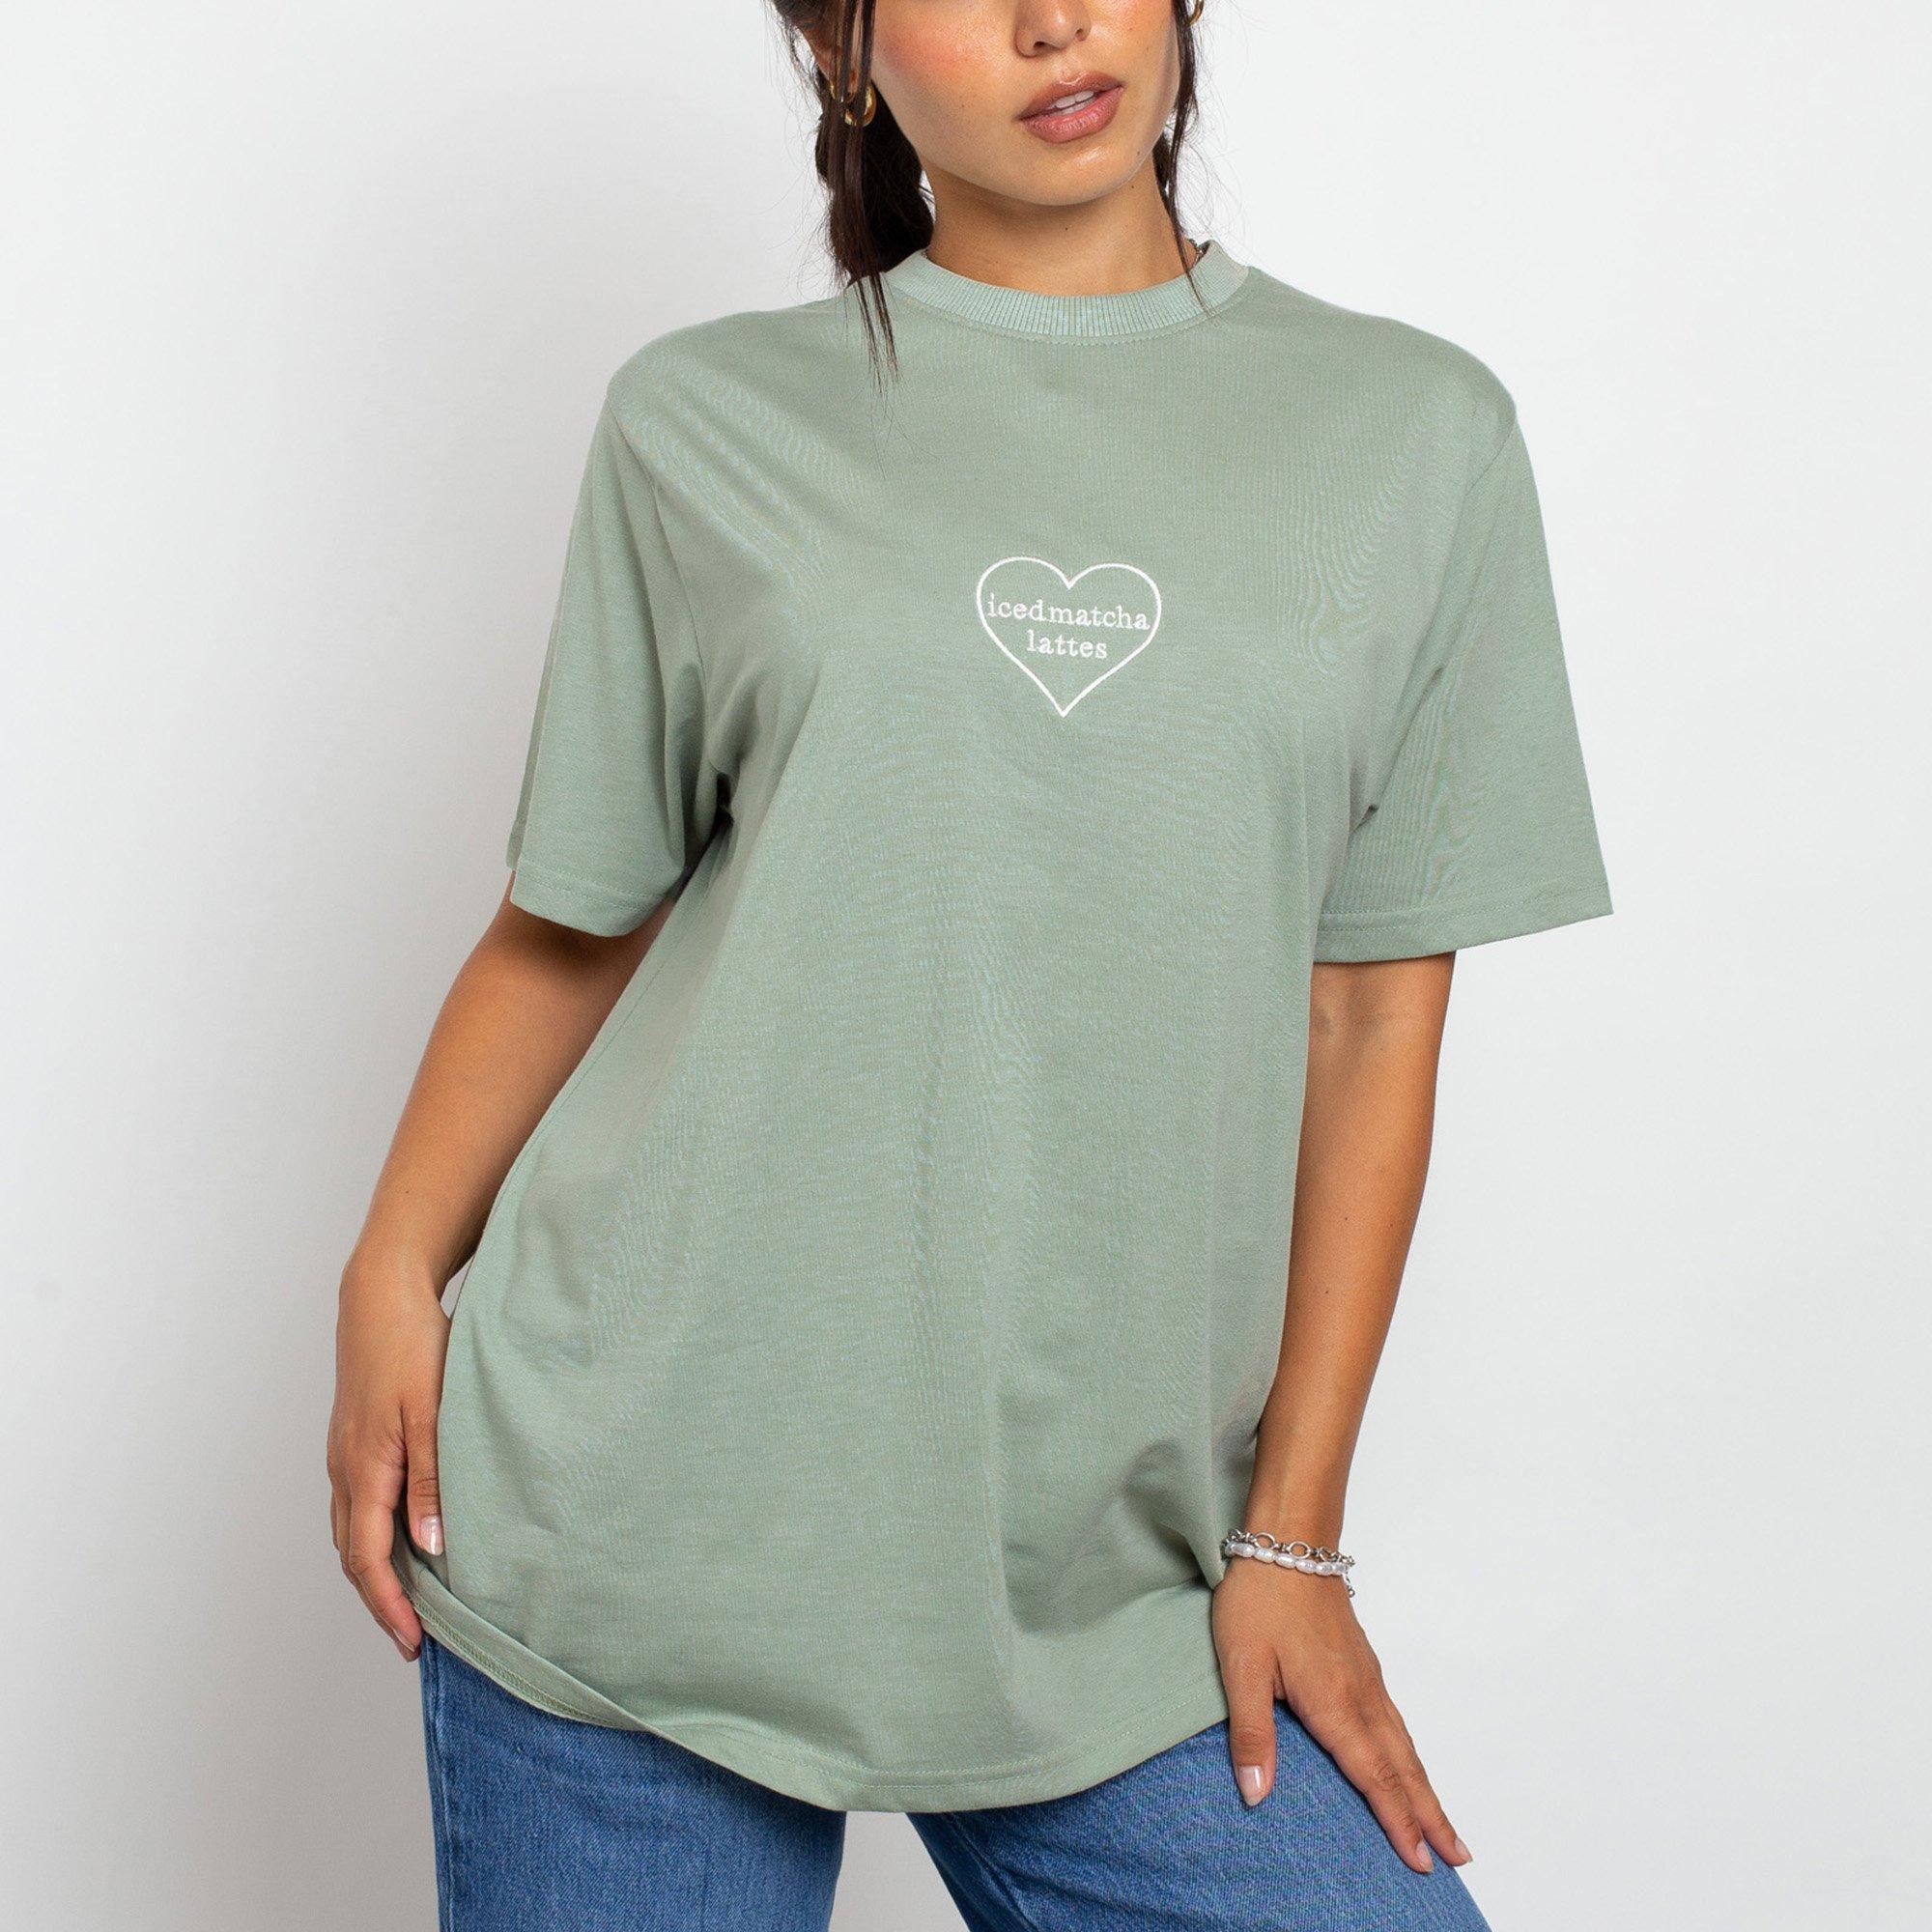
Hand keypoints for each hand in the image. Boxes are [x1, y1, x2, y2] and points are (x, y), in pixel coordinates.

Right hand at [326, 1263, 450, 1660]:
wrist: (382, 1297)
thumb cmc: (412, 1347)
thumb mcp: (433, 1413)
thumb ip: (433, 1480)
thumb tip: (431, 1546)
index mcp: (364, 1470)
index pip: (370, 1561)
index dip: (390, 1607)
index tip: (414, 1644)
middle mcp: (345, 1470)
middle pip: (354, 1557)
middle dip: (381, 1602)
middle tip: (414, 1639)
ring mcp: (344, 1456)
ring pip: (352, 1533)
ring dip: (375, 1573)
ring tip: (410, 1602)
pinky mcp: (352, 1441)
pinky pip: (357, 1506)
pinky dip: (373, 1538)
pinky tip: (401, 1540)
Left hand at [1211, 1556, 1470, 1873]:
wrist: (1288, 1540)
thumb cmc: (1259, 1599)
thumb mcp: (1241, 1666)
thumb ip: (1251, 1732)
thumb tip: (1256, 1794)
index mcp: (1333, 1702)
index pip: (1372, 1776)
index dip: (1396, 1821)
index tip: (1420, 1860)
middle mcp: (1360, 1694)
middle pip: (1403, 1767)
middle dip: (1429, 1815)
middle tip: (1458, 1857)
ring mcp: (1366, 1677)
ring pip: (1404, 1744)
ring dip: (1426, 1788)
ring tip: (1445, 1826)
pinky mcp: (1363, 1662)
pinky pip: (1396, 1721)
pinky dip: (1411, 1755)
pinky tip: (1408, 1763)